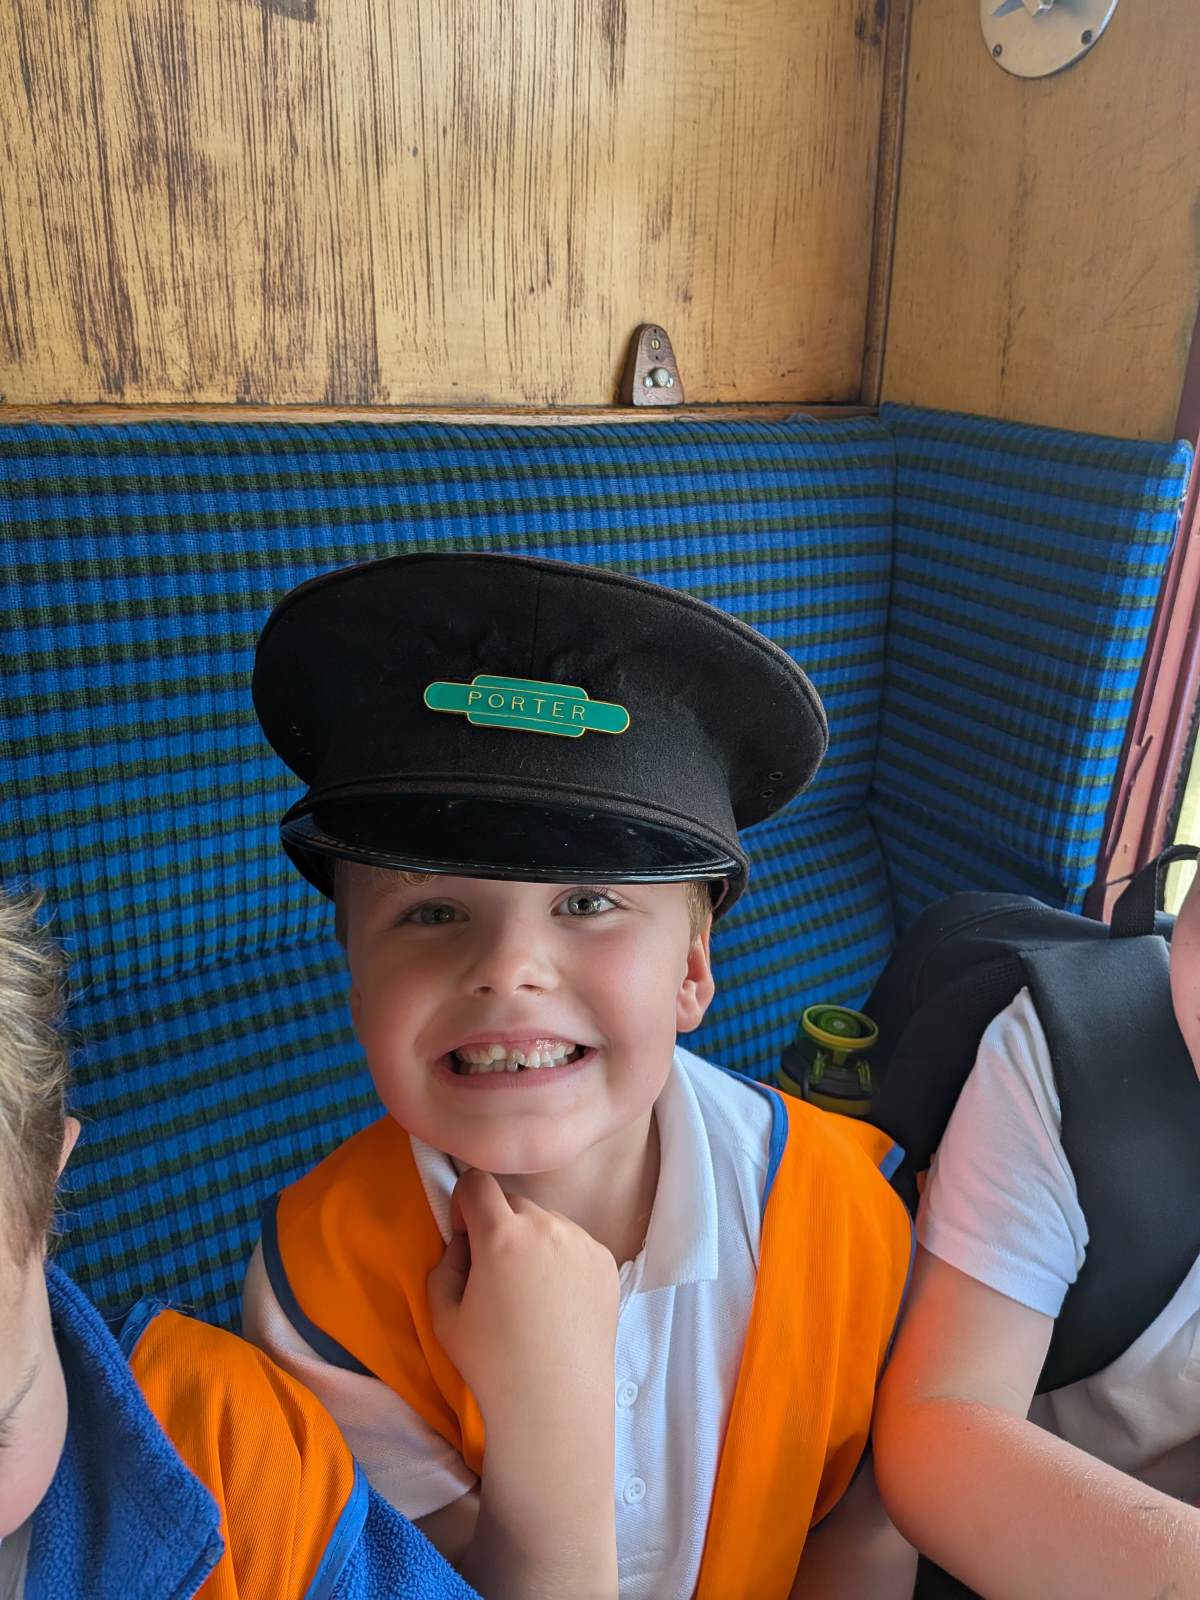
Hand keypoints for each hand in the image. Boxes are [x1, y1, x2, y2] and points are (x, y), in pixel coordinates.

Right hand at [427, 1168, 618, 1432]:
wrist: (555, 1404)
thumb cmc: (491, 1363)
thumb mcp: (443, 1314)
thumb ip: (446, 1261)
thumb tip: (464, 1239)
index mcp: (502, 1234)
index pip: (476, 1183)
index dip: (462, 1205)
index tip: (465, 1238)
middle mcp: (547, 1226)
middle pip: (513, 1203)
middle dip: (498, 1226)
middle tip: (496, 1274)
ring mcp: (582, 1242)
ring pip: (546, 1223)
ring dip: (531, 1242)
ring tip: (531, 1297)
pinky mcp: (606, 1261)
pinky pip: (574, 1244)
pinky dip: (561, 1260)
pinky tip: (558, 1305)